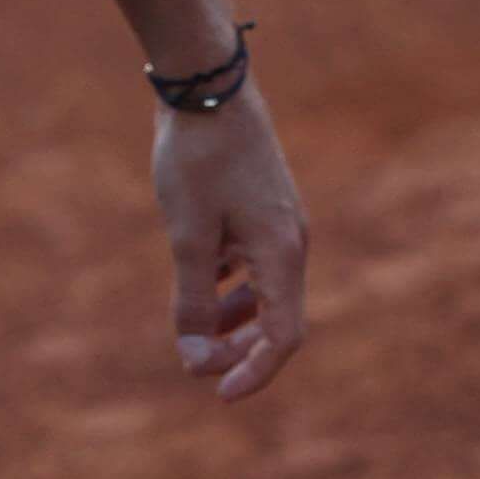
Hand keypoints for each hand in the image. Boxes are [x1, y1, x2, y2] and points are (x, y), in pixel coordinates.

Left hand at [154, 87, 307, 403]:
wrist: (207, 83)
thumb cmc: (198, 156)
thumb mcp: (188, 232)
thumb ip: (193, 296)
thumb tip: (193, 355)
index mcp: (281, 253)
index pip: (283, 336)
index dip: (254, 372)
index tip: (218, 394)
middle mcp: (291, 242)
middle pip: (278, 319)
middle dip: (241, 350)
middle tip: (196, 365)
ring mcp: (280, 222)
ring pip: (267, 291)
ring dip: (236, 320)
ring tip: (196, 332)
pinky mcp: (263, 205)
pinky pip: (257, 263)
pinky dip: (234, 285)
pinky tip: (204, 283)